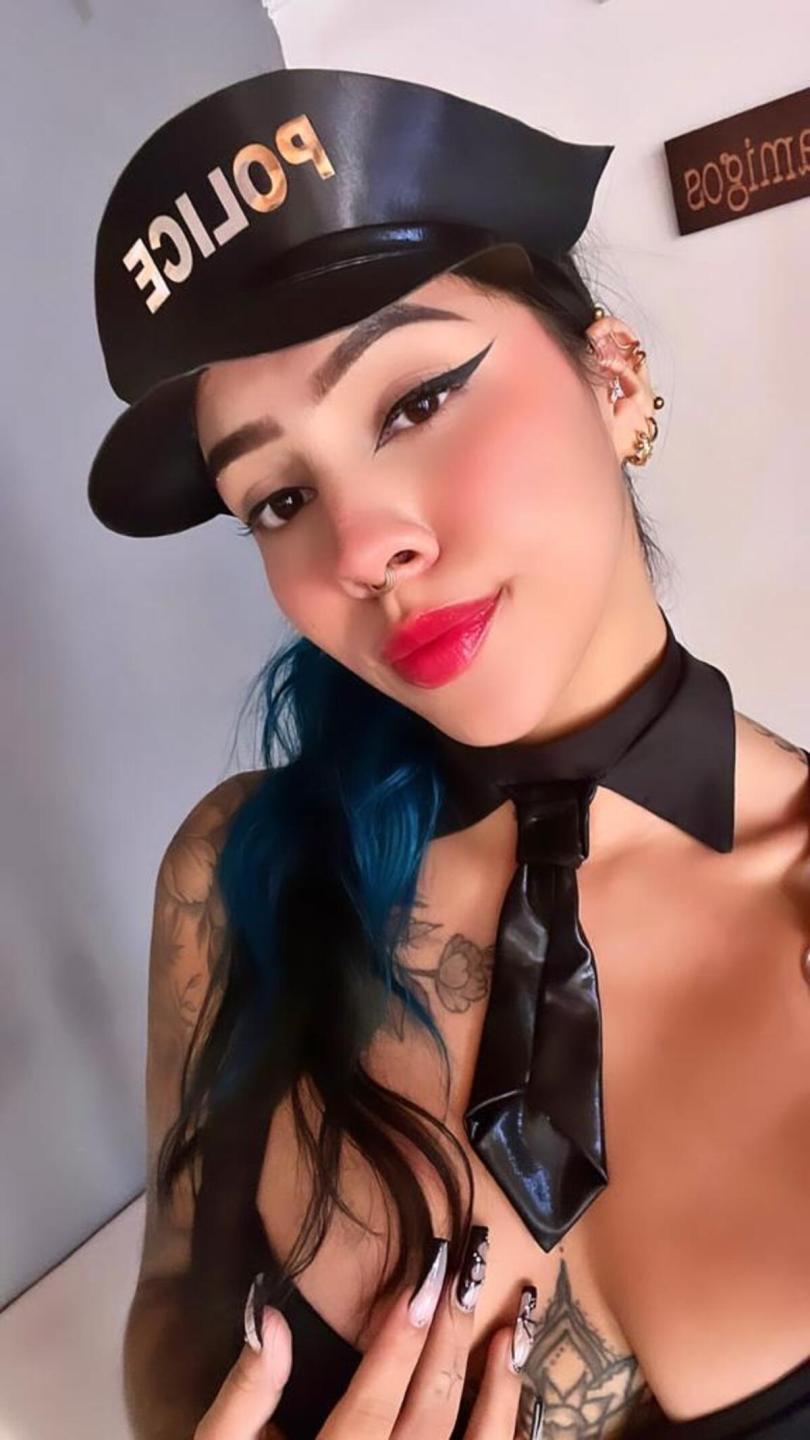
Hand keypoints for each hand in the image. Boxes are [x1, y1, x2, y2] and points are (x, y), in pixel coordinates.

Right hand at [193, 1227, 540, 1438]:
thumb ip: (245, 1397)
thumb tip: (272, 1316)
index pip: (373, 1405)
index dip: (401, 1340)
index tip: (428, 1276)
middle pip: (429, 1418)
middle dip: (451, 1341)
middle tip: (470, 1271)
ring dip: (497, 1395)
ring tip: (508, 1334)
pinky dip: (506, 1438)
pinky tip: (517, 1400)